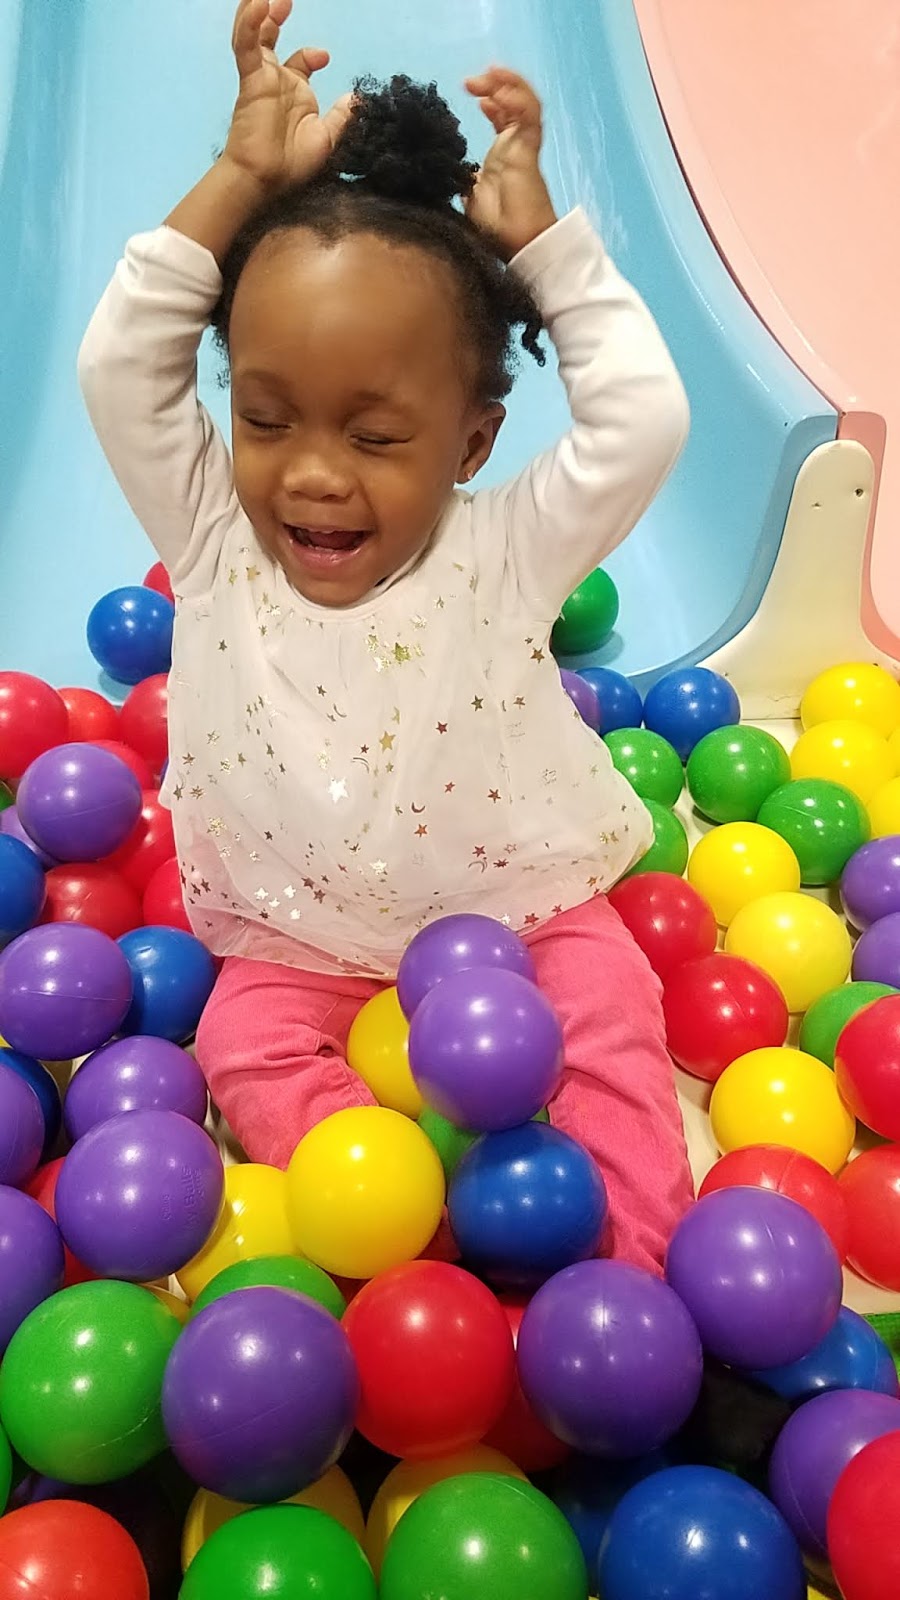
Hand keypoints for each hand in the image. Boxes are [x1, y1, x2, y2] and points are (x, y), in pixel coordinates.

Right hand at [224, 0, 351, 190]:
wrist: (267, 179)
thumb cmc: (292, 165)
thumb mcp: (326, 139)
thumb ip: (341, 117)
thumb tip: (355, 99)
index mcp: (294, 93)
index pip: (300, 62)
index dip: (311, 54)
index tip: (324, 56)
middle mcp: (275, 81)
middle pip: (271, 38)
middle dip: (276, 17)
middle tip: (285, 1)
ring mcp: (261, 78)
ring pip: (254, 34)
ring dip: (258, 11)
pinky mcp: (250, 80)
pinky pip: (246, 46)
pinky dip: (250, 24)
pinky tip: (258, 4)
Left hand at [464, 68, 556, 256]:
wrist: (517, 242)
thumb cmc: (495, 229)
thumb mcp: (467, 198)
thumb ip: (459, 180)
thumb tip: (441, 171)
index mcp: (501, 157)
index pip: (502, 120)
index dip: (492, 101)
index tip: (473, 94)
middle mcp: (514, 146)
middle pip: (513, 104)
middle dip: (495, 86)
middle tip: (473, 81)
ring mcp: (523, 145)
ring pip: (524, 102)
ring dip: (507, 83)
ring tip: (489, 73)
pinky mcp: (529, 147)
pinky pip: (528, 113)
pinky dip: (516, 97)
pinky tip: (499, 92)